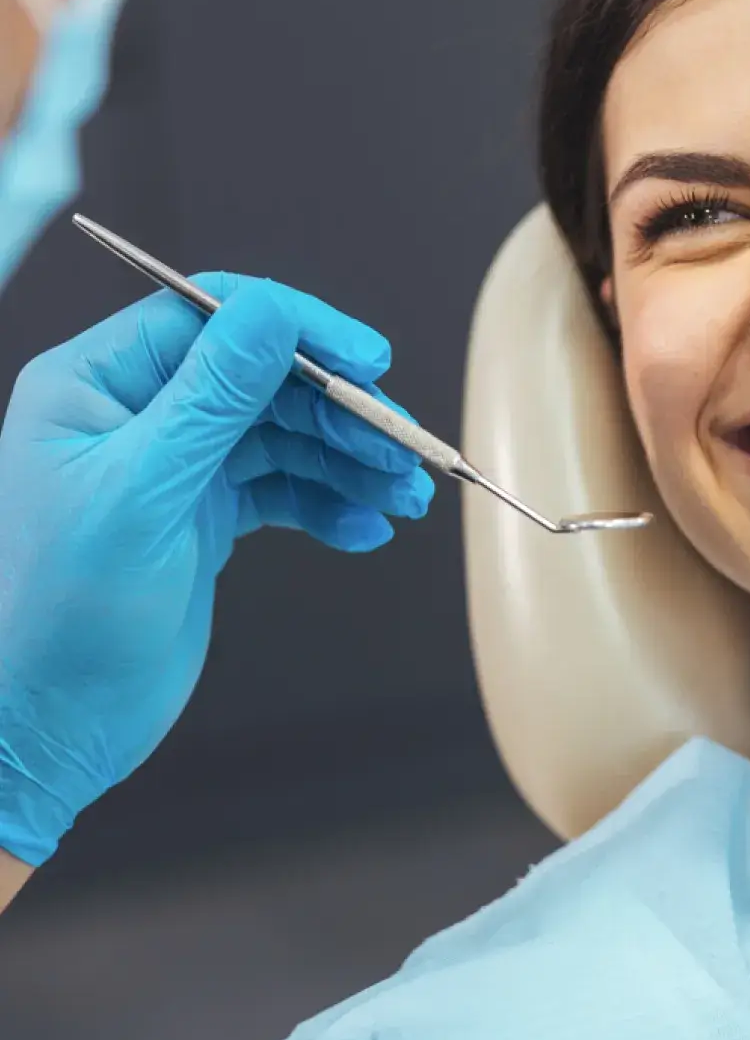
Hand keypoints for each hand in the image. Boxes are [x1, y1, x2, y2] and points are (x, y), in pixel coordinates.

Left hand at [0, 275, 432, 864]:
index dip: (300, 330)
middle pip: (265, 377)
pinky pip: (284, 489)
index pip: (214, 316)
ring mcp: (173, 463)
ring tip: (405, 498)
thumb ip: (212, 398)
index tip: (371, 360)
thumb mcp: (143, 495)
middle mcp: (134, 411)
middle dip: (342, 413)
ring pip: (285, 435)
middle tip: (404, 452)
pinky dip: (330, 506)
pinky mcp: (203, 514)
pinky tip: (365, 532)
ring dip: (351, 462)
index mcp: (94, 384)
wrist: (54, 726)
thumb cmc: (64, 618)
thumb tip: (274, 313)